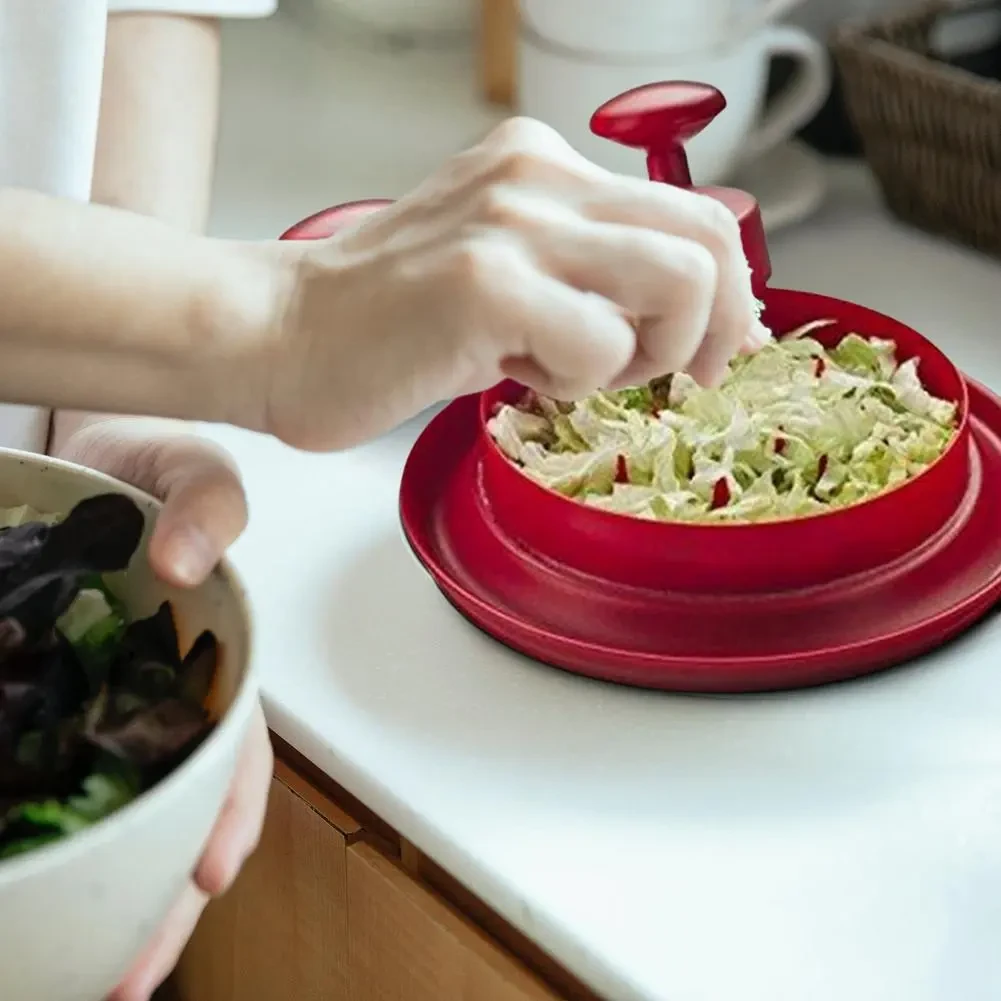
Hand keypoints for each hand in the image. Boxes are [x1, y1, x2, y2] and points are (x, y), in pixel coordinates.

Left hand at [54, 418, 272, 1000]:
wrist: (72, 460)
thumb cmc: (141, 464)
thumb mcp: (188, 465)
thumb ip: (210, 498)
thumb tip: (187, 560)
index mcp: (212, 657)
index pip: (234, 749)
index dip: (229, 813)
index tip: (208, 876)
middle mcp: (161, 698)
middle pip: (178, 814)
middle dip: (163, 900)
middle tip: (128, 977)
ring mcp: (100, 711)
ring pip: (118, 821)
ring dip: (108, 901)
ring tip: (82, 978)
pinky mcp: (47, 712)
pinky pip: (51, 789)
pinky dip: (49, 851)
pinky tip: (26, 900)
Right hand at [258, 116, 766, 451]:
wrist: (284, 334)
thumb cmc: (392, 320)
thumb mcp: (507, 268)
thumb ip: (589, 271)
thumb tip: (695, 311)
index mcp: (544, 163)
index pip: (696, 212)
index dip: (731, 293)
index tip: (709, 351)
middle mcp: (537, 175)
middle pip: (710, 241)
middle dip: (718, 331)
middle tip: (677, 379)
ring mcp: (510, 223)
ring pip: (678, 285)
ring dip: (650, 356)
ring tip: (579, 373)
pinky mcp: (484, 282)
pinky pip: (600, 345)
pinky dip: (576, 384)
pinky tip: (517, 377)